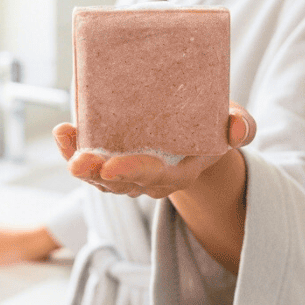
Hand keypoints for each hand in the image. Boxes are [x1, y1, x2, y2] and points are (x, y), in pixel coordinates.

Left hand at [53, 102, 255, 199]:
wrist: (197, 131)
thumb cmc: (214, 124)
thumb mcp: (234, 121)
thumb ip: (242, 125)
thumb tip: (238, 129)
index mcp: (181, 172)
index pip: (157, 178)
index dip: (133, 173)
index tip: (111, 165)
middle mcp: (151, 180)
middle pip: (120, 184)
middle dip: (97, 173)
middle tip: (79, 160)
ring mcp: (128, 174)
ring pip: (99, 177)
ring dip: (78, 161)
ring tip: (63, 137)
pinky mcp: (111, 161)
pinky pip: (90, 163)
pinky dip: (73, 149)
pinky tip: (62, 132)